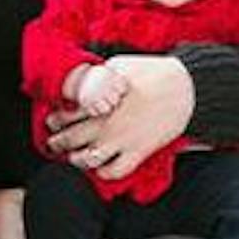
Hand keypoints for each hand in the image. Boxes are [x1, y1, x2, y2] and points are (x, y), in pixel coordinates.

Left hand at [46, 54, 192, 179]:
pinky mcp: (138, 152)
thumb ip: (97, 76)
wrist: (186, 88)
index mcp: (99, 102)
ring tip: (72, 157)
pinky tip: (99, 168)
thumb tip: (83, 81)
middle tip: (53, 143)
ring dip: (76, 160)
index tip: (52, 122)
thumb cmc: (153, 72)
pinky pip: (114, 171)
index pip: (66, 115)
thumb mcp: (118, 65)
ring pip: (87, 160)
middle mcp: (106, 124)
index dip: (55, 120)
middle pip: (71, 139)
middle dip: (57, 143)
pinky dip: (103, 173)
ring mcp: (121, 141)